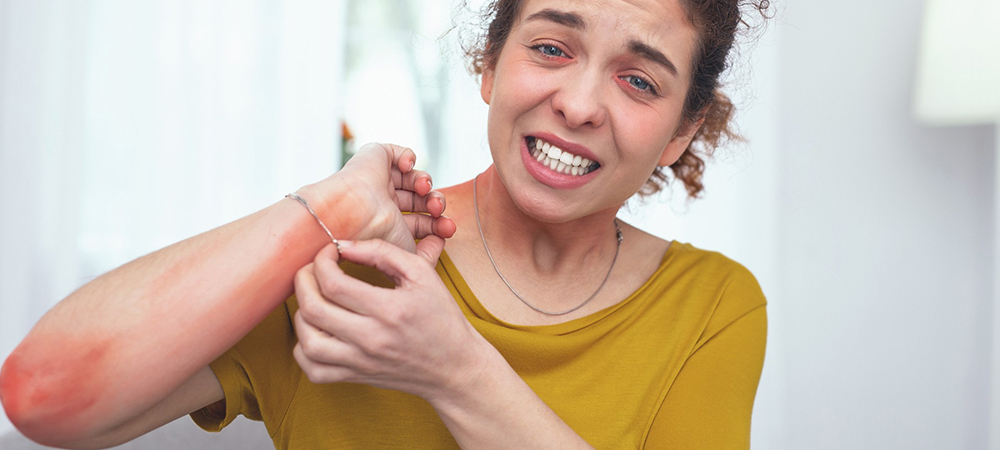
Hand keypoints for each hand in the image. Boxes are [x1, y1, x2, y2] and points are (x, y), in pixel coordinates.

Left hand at [292, 237, 489, 401]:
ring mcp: (360, 362)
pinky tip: (316, 330)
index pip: (333, 283)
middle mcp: (371, 339)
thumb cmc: (441, 318)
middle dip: (303, 281)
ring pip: (307, 341)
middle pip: (312, 309)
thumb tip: (345, 245)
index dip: (322, 261)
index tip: (330, 252)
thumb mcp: (422, 274)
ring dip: (301, 313)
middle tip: (313, 269)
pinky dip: (304, 349)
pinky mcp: (355, 377)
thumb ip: (382, 252)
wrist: (455, 367)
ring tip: (314, 298)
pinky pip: (313, 369)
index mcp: (389, 310)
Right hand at [299, 143, 455, 252]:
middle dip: (435, 204)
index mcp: (387, 224)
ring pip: (412, 176)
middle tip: (438, 210)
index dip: (437, 224)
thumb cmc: (374, 236)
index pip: (418, 221)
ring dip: (426, 182)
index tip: (448, 230)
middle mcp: (381, 202)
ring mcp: (377, 180)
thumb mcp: (407, 252)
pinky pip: (397, 152)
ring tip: (424, 189)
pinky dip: (409, 156)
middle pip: (419, 199)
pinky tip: (408, 167)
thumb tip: (440, 244)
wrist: (351, 213)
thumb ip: (425, 252)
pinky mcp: (373, 158)